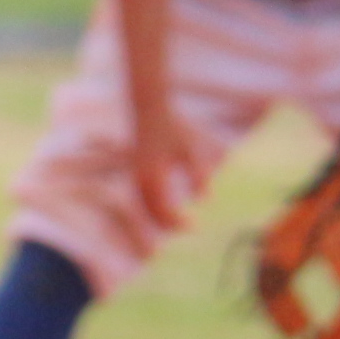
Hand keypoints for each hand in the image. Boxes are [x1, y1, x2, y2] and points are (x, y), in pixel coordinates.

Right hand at [129, 101, 203, 232]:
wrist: (150, 110)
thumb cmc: (174, 127)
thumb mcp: (191, 149)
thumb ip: (198, 173)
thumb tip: (204, 198)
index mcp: (154, 173)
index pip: (162, 207)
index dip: (176, 220)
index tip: (193, 226)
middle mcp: (141, 176)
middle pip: (149, 209)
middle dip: (166, 222)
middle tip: (187, 228)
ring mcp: (136, 172)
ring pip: (141, 203)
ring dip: (156, 216)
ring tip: (174, 224)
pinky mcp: (136, 168)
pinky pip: (139, 194)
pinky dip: (149, 206)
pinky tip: (162, 207)